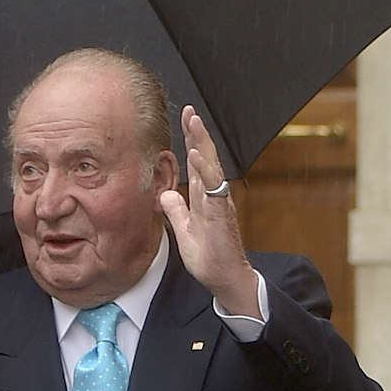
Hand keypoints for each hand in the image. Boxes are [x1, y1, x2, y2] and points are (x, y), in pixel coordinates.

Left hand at [160, 105, 259, 317]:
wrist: (225, 280)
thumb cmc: (209, 258)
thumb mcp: (185, 232)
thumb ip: (177, 212)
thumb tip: (166, 195)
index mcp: (204, 198)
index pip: (197, 163)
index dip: (191, 141)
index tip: (184, 120)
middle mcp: (214, 196)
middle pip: (205, 158)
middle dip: (197, 133)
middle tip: (188, 110)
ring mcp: (219, 203)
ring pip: (211, 166)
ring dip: (202, 143)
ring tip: (194, 121)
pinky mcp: (221, 214)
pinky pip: (213, 187)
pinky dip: (204, 170)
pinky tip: (195, 155)